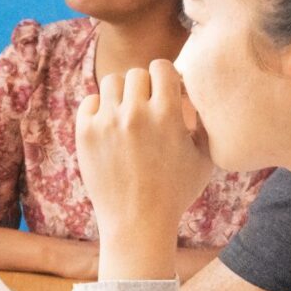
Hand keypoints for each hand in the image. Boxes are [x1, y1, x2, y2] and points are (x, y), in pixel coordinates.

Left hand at [75, 61, 214, 278]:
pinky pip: (90, 101)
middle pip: (136, 73)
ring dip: (121, 94)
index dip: (166, 75)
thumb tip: (201, 98)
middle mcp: (136, 113)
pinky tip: (109, 125)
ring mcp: (107, 122)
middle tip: (147, 105)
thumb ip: (205, 124)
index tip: (166, 88)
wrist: (137, 223)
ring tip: (127, 113)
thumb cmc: (176, 193)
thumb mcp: (204, 159)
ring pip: (111, 83)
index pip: (162, 66)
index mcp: (167, 114)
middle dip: (144, 86)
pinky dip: (99, 109)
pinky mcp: (85, 133)